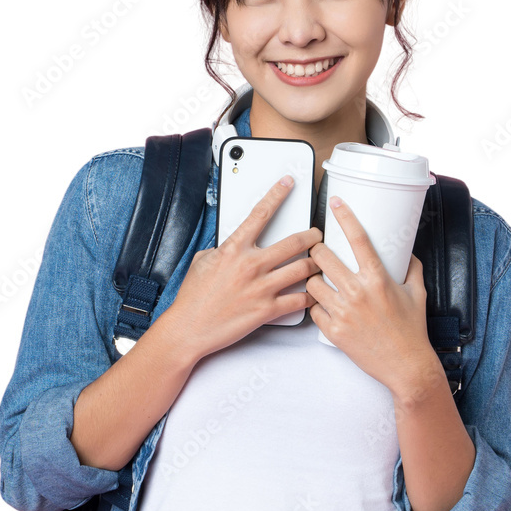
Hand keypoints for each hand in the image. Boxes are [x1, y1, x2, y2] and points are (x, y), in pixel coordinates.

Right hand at [164, 175, 321, 361]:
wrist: (189, 328)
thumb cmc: (193, 297)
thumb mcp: (202, 261)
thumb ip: (224, 249)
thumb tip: (235, 243)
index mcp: (234, 249)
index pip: (260, 213)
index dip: (277, 194)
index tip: (289, 182)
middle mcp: (251, 265)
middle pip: (295, 242)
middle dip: (312, 236)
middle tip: (318, 235)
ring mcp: (261, 288)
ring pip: (303, 269)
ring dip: (317, 264)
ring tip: (321, 262)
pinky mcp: (267, 311)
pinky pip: (299, 300)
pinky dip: (311, 296)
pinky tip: (314, 293)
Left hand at [306, 196, 434, 396]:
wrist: (406, 366)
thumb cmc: (411, 331)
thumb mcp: (417, 293)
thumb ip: (412, 268)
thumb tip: (407, 253)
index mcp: (378, 279)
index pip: (358, 238)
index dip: (344, 216)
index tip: (336, 202)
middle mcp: (358, 292)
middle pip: (322, 257)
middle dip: (317, 251)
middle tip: (319, 252)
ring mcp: (343, 312)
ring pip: (311, 283)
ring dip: (313, 279)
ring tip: (320, 281)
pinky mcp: (333, 331)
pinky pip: (314, 310)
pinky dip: (317, 307)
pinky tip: (325, 307)